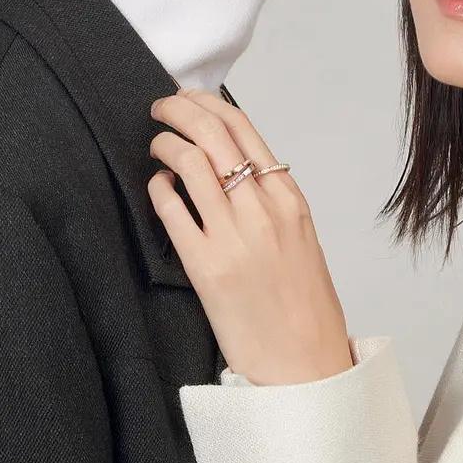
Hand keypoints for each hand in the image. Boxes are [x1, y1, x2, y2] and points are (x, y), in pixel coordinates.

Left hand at [147, 88, 352, 385]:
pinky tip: (156, 186)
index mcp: (289, 199)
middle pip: (212, 134)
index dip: (207, 103)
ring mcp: (234, 237)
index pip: (243, 128)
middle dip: (178, 109)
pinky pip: (172, 210)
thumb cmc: (304, 306)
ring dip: (165, 143)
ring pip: (190, 162)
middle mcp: (263, 210)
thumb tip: (232, 165)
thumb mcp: (301, 238)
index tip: (188, 97)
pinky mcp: (206, 267)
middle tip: (159, 107)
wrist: (306, 364)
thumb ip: (271, 200)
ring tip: (155, 145)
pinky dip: (158, 188)